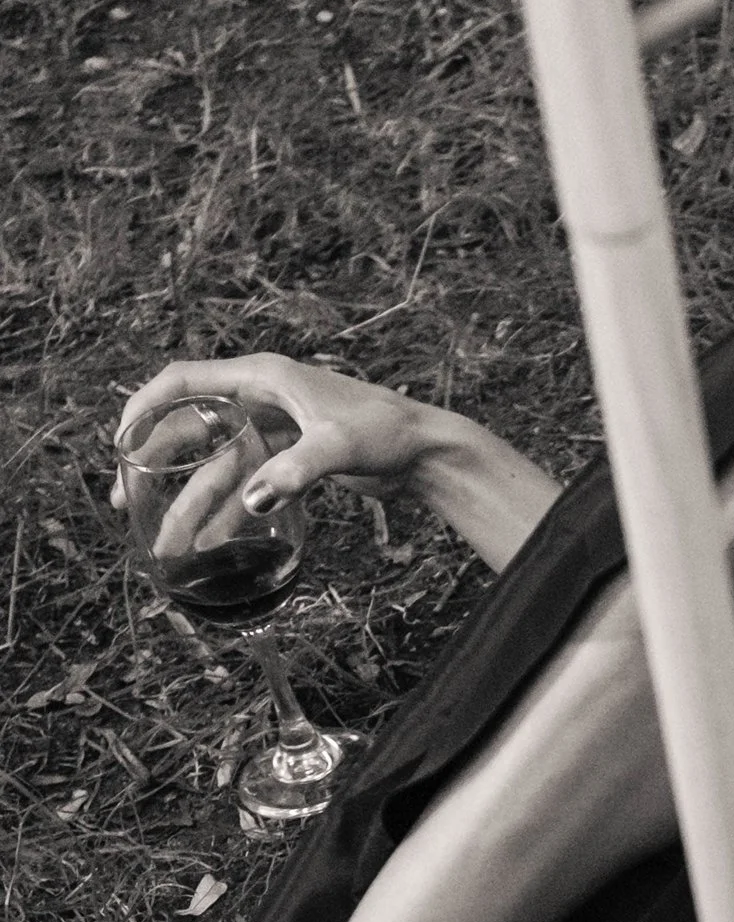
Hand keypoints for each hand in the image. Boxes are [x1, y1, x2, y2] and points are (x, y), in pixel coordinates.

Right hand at [114, 354, 442, 558]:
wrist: (428, 451)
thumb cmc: (389, 432)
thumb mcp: (339, 447)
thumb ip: (296, 473)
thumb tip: (253, 501)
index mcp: (262, 378)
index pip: (182, 381)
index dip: (144, 406)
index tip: (117, 441)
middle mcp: (261, 400)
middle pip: (191, 431)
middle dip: (156, 467)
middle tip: (124, 501)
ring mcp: (275, 431)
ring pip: (218, 468)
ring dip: (192, 503)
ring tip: (168, 543)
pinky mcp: (292, 459)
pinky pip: (248, 485)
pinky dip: (230, 512)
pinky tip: (210, 541)